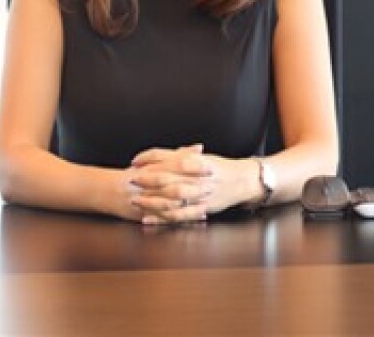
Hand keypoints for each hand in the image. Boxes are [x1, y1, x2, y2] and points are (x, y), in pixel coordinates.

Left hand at [127, 144, 253, 224]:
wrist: (242, 180)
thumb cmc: (220, 168)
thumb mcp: (201, 156)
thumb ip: (180, 155)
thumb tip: (155, 157)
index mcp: (194, 160)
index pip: (167, 157)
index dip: (148, 159)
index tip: (134, 161)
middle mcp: (195, 176)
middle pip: (166, 177)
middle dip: (146, 179)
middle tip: (130, 180)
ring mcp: (198, 194)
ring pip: (170, 198)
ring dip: (150, 199)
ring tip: (134, 200)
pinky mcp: (200, 208)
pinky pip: (178, 215)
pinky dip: (162, 218)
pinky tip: (147, 219)